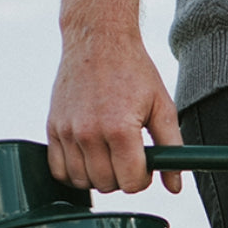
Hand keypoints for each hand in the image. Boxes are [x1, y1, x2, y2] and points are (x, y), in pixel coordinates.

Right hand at [47, 31, 182, 194]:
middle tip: (129, 156)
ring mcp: (67, 131)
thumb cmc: (134, 72)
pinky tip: (89, 158)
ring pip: (83, 181)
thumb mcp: (162, 106)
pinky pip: (58, 169)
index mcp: (120, 129)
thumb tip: (175, 186)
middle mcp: (89, 133)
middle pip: (108, 184)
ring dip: (99, 177)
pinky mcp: (52, 127)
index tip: (145, 164)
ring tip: (110, 155)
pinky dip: (74, 172)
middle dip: (123, 177)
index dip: (143, 179)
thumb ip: (171, 148)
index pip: (131, 182)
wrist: (98, 40)